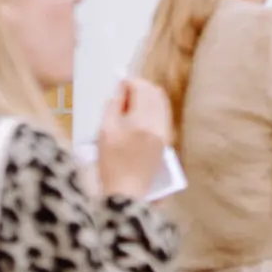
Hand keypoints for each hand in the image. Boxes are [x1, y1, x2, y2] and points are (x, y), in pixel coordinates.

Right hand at [97, 77, 169, 198]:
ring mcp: (165, 131)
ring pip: (162, 102)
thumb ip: (113, 105)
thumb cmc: (111, 162)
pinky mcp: (167, 139)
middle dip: (140, 87)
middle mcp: (158, 124)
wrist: (127, 189)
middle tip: (125, 92)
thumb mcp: (105, 131)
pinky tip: (140, 115)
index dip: (130, 82)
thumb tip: (122, 89)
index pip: (141, 88)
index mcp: (141, 121)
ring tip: (131, 104)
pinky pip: (163, 114)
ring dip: (148, 97)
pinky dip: (153, 109)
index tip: (119, 84)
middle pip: (155, 92)